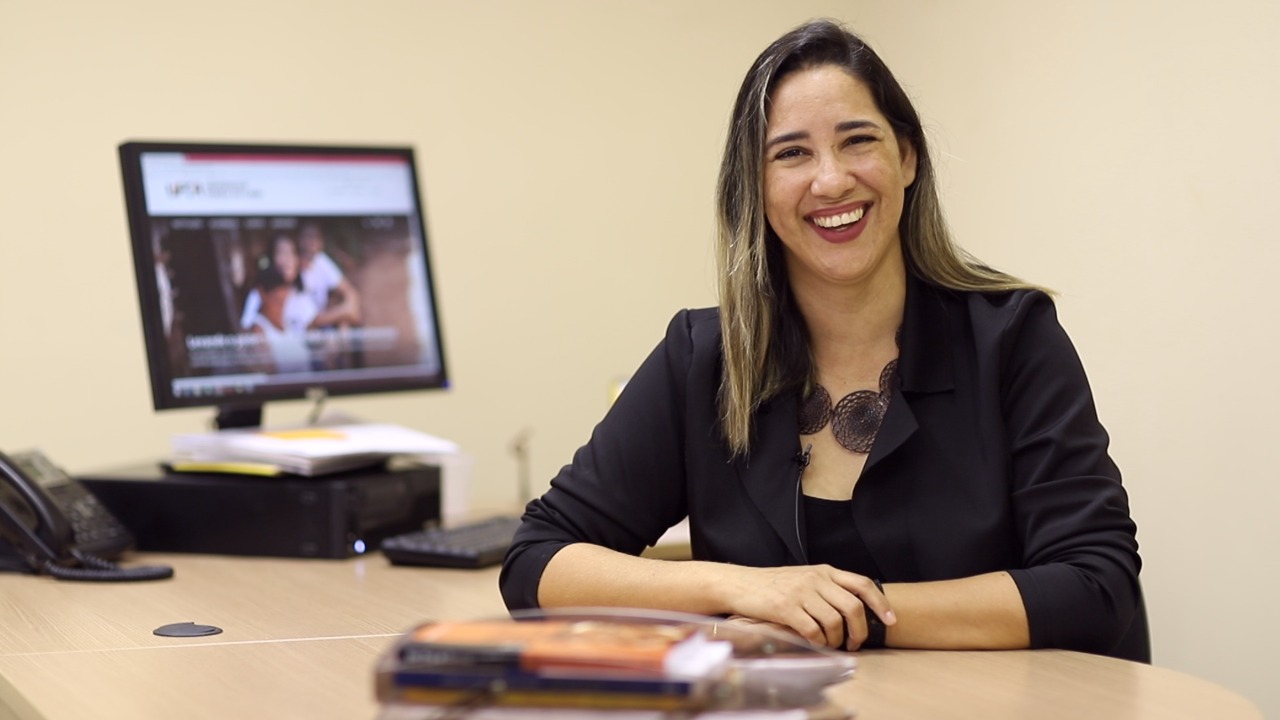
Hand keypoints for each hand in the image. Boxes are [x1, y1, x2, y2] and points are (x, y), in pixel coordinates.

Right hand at [721, 564, 894, 649]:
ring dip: (836, 639)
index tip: (890, 620)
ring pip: (834, 621)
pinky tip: (814, 642)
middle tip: (854, 643)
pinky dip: (817, 641)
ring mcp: (800, 592)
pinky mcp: (785, 607)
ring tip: (830, 644)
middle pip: (853, 606)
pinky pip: (812, 630)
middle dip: (859, 631)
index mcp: (824, 571)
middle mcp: (815, 578)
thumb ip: (827, 587)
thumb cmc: (772, 585)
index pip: (862, 584)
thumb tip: (854, 609)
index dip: (880, 603)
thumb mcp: (804, 577)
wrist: (739, 583)